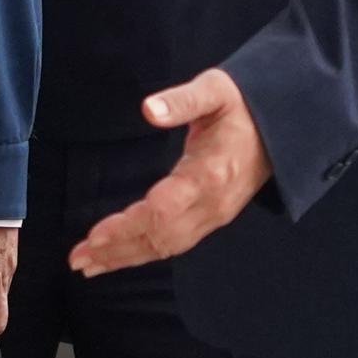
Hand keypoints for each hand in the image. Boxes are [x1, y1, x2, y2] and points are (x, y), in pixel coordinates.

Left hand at [71, 70, 270, 275]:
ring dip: (125, 258)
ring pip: (165, 246)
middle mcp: (212, 204)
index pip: (163, 210)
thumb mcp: (215, 91)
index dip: (127, 226)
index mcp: (210, 174)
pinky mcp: (210, 220)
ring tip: (86, 265)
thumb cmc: (241, 106)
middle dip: (117, 249)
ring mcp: (213, 216)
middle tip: (76, 259)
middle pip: (160, 237)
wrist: (281, 128)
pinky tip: (117, 258)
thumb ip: (182, 100)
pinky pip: (173, 243)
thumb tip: (149, 108)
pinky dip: (142, 254)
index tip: (94, 234)